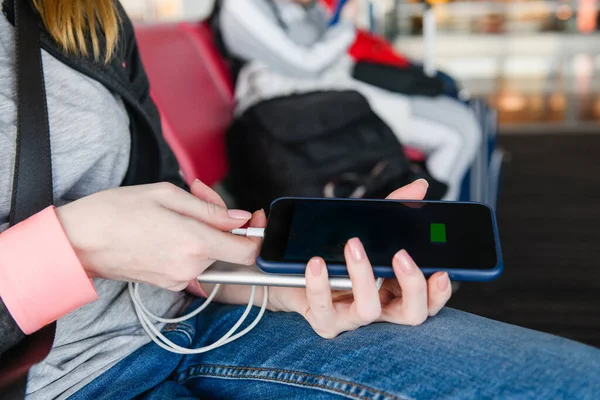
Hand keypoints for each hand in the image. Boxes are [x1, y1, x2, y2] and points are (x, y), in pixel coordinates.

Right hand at [56, 181, 259, 290]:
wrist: (79, 241)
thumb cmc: (117, 211)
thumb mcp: (167, 195)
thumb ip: (211, 209)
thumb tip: (240, 219)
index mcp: (195, 243)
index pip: (248, 252)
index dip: (256, 235)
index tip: (251, 220)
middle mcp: (191, 267)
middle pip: (228, 247)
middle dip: (221, 221)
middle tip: (199, 196)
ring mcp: (179, 278)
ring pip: (210, 254)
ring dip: (204, 231)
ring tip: (178, 209)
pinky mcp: (169, 282)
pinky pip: (193, 261)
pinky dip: (191, 244)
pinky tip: (171, 226)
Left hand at [266, 179, 452, 337]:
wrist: (292, 273)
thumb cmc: (336, 253)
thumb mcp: (367, 229)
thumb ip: (395, 209)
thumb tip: (419, 186)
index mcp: (395, 290)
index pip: (428, 300)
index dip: (439, 292)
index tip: (441, 272)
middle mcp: (379, 308)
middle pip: (412, 314)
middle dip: (413, 286)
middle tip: (401, 255)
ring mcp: (352, 317)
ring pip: (369, 311)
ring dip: (363, 277)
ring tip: (353, 244)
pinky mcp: (324, 321)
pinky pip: (324, 308)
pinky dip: (320, 284)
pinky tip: (316, 262)